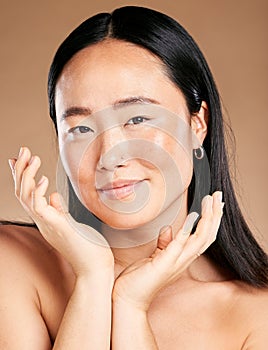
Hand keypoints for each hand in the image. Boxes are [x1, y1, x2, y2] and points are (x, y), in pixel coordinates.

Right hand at [9, 147, 113, 277]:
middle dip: (21, 170)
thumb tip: (53, 196)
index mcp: (46, 219)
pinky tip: (43, 178)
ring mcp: (47, 225)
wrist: (96, 268)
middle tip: (23, 150)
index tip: (19, 159)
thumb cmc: (88, 247)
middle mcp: (42, 221)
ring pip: (25, 197)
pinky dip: (37, 191)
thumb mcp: (71, 224)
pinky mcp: (56, 227)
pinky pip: (38, 207)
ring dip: (26, 175)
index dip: (22, 177)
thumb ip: (60, 210)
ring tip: (33, 157)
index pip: (28, 195)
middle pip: (22, 193)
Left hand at [112, 192, 223, 309]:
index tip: (213, 202)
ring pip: (200, 239)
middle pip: (207, 236)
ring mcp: (175, 263)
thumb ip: (164, 244)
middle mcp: (183, 260)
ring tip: (210, 201)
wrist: (128, 299)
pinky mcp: (164, 264)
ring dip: (208, 219)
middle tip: (218, 195)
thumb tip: (168, 229)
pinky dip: (187, 231)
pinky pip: (179, 246)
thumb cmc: (141, 279)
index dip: (211, 220)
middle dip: (215, 215)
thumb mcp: (155, 257)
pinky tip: (193, 217)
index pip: (203, 236)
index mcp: (182, 257)